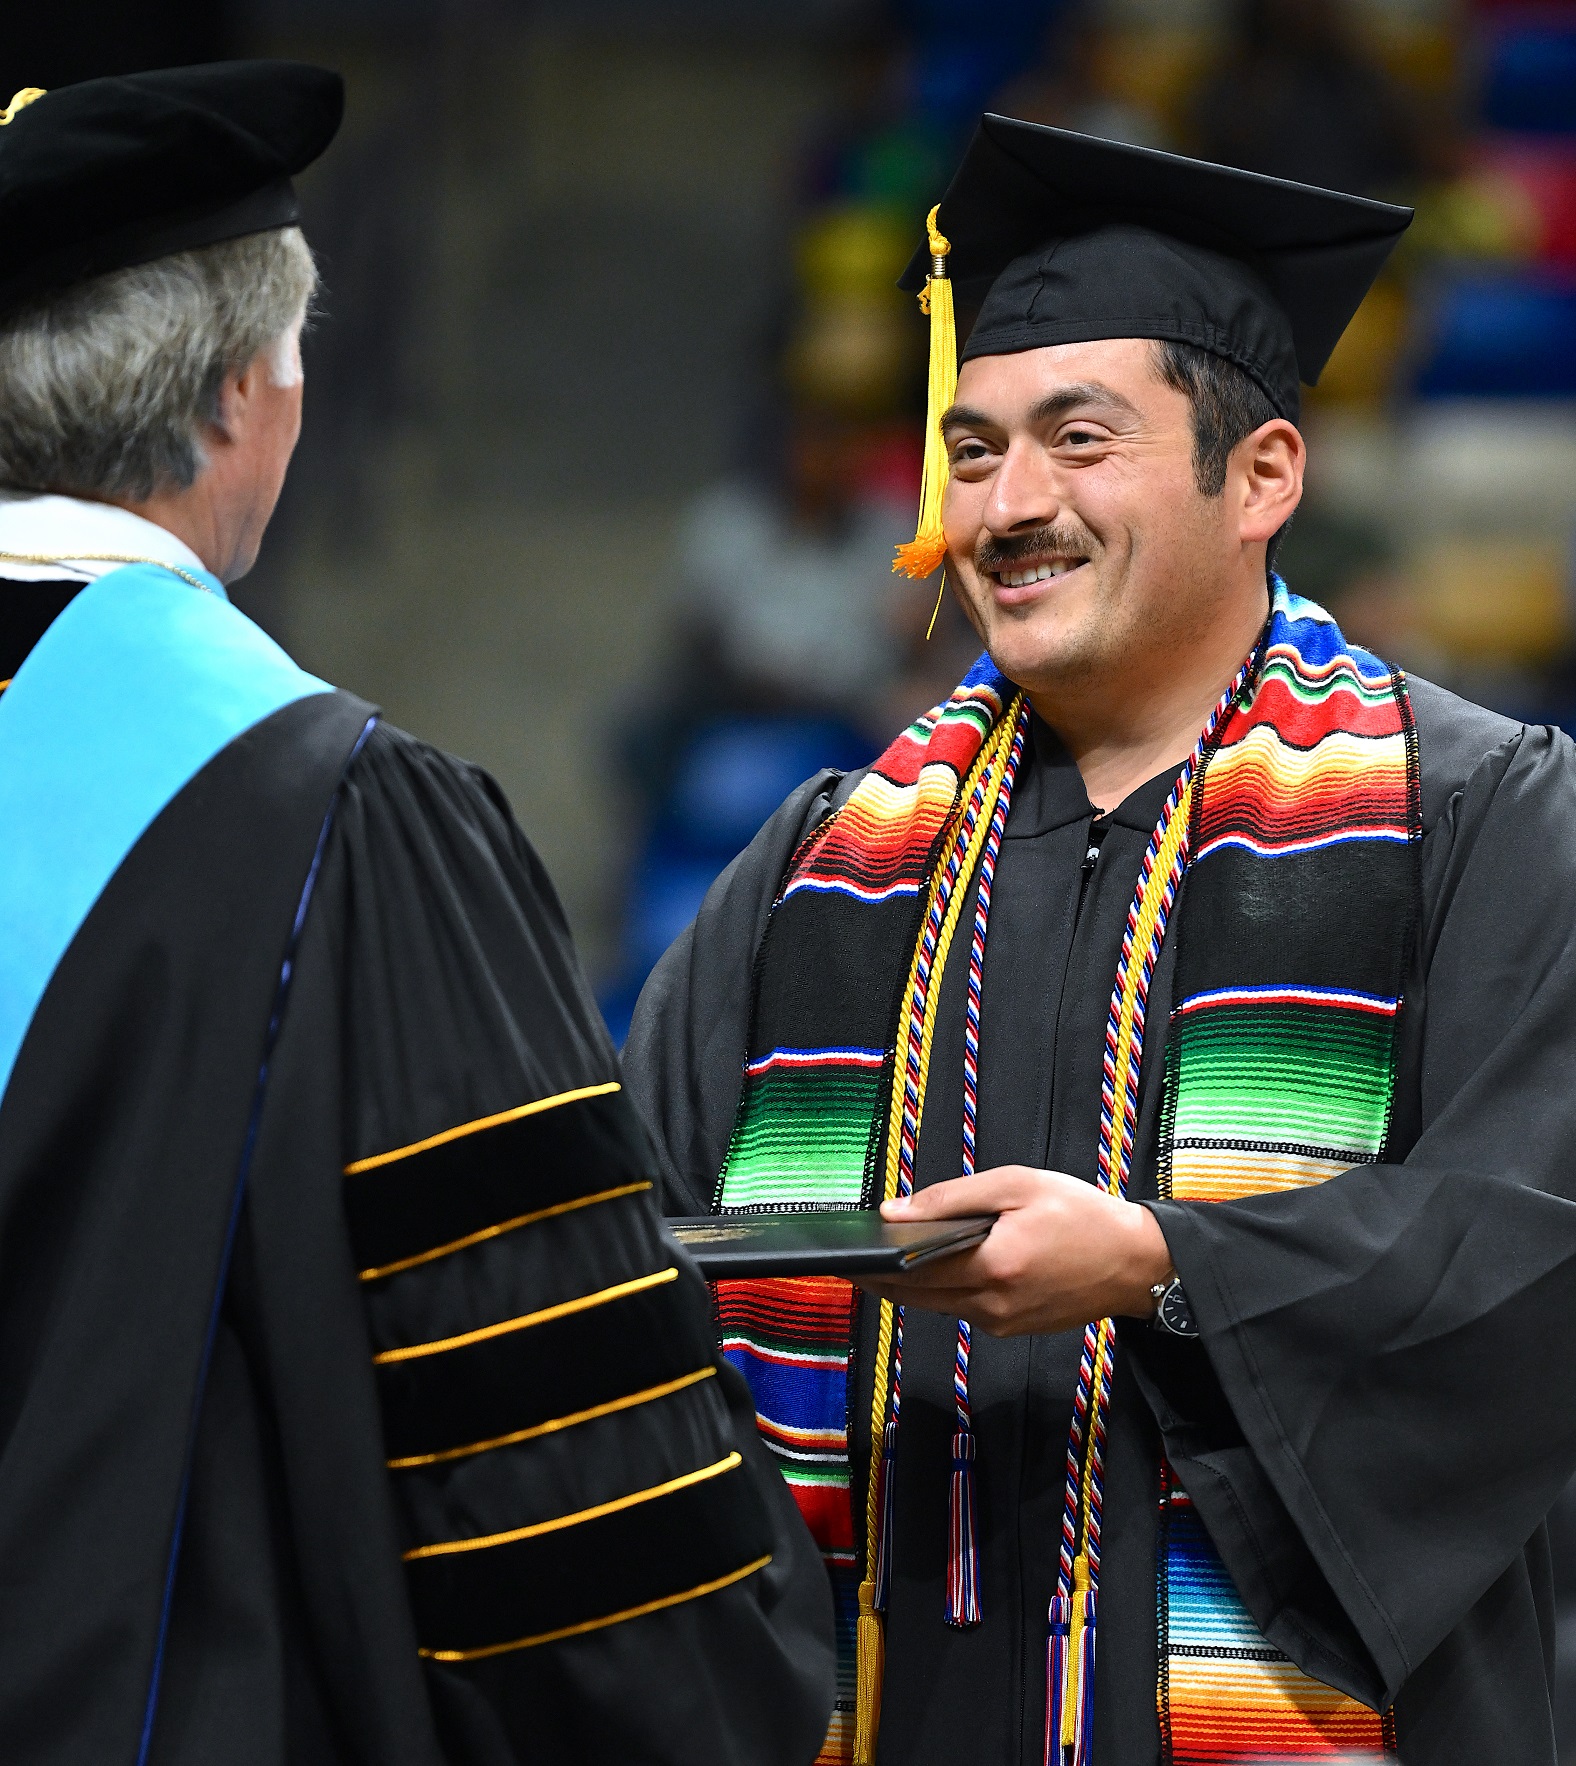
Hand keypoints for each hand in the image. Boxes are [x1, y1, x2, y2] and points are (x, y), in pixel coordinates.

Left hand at [859, 1165, 1174, 1336]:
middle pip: (918, 1297)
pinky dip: (945, 1292)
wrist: (1137, 1262)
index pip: (915, 1271)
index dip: (876, 1265)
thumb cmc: (1083, 1217)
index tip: (847, 1258)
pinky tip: (939, 1270)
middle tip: (854, 1265)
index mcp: (995, 1265)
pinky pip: (965, 1310)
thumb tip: (897, 1212)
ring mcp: (1004, 1321)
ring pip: (939, 1307)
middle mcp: (995, 1303)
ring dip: (912, 1288)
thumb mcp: (1017, 1185)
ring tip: (888, 1262)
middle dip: (882, 1282)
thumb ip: (952, 1198)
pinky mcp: (1013, 1328)